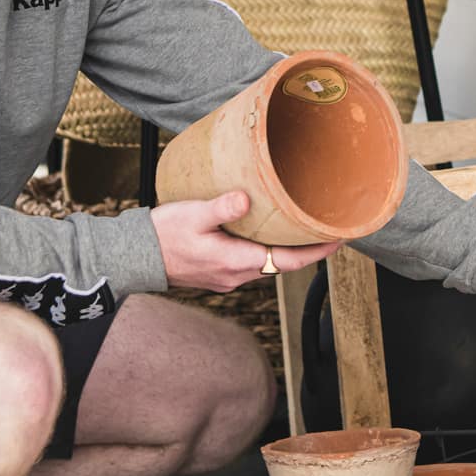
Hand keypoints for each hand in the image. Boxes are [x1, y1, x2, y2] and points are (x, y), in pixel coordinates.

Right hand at [152, 190, 339, 291]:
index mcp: (236, 262)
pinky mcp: (219, 272)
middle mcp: (237, 275)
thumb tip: (246, 199)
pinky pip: (253, 262)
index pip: (290, 260)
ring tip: (305, 228)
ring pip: (268, 263)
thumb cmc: (162, 236)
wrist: (136, 258)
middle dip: (308, 248)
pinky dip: (269, 249)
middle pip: (284, 263)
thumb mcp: (191, 215)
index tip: (340, 239)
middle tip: (329, 228)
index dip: (318, 251)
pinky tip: (270, 233)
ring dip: (288, 249)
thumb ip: (221, 207)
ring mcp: (228, 277)